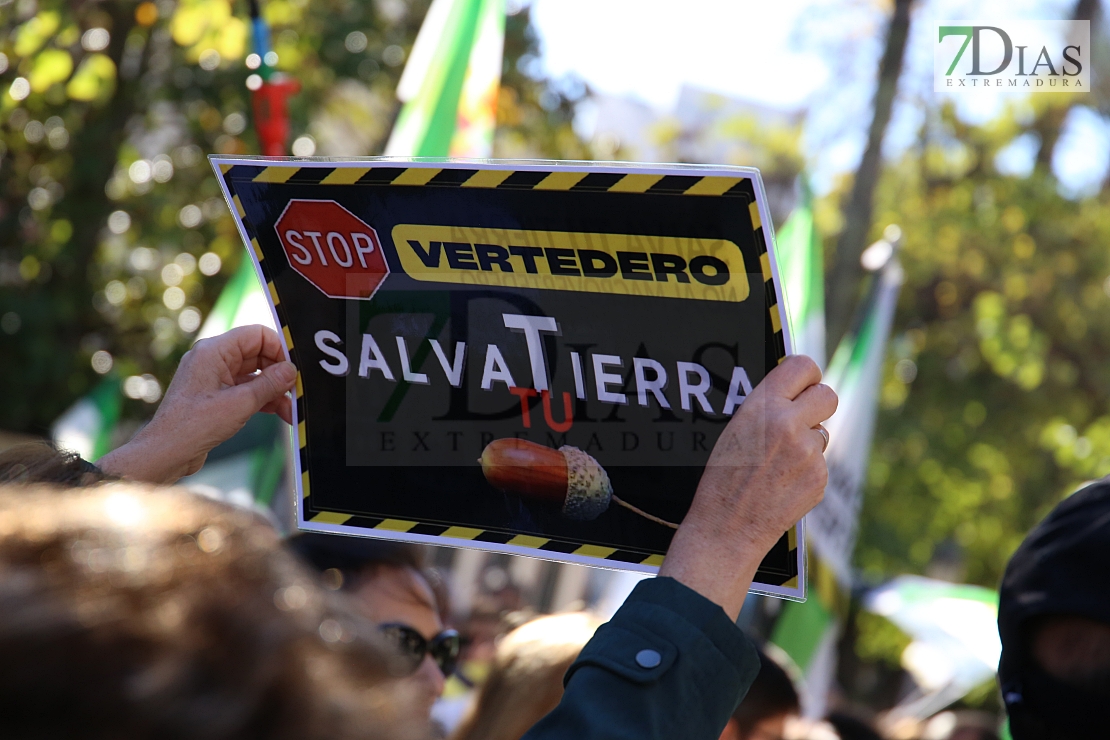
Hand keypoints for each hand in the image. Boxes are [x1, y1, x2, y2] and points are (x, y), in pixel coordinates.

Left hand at [99, 325, 296, 483]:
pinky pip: (246, 390)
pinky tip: (279, 413)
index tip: (294, 369)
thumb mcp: (241, 403)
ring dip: (274, 391)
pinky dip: (263, 400)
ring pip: (254, 375)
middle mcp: (213, 359)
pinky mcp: (216, 396)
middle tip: (295, 391)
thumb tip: (291, 370)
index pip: (256, 335)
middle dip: (279, 373)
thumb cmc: (194, 425)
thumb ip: (270, 384)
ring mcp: (214, 378)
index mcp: (214, 351)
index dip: (278, 349)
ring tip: (290, 409)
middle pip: (257, 355)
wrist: (167, 452)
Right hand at [659, 355, 836, 619]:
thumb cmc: (721, 478)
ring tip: (777, 462)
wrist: (726, 527)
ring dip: (808, 442)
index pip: (803, 365)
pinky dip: (807, 470)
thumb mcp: (733, 429)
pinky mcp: (820, 478)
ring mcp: (809, 453)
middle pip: (828, 394)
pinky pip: (821, 462)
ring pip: (822, 433)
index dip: (806, 373)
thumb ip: (765, 407)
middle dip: (817, 403)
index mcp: (763, 406)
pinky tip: (782, 482)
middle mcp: (790, 424)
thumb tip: (792, 392)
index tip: (803, 382)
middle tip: (803, 416)